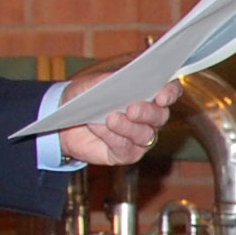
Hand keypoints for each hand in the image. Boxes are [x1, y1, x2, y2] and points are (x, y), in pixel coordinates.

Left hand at [55, 66, 176, 167]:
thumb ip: (110, 80)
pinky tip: (97, 127)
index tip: (161, 95)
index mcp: (148, 93)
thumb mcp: (93, 82)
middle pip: (160, 116)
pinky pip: (125, 148)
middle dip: (147, 112)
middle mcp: (150, 117)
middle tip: (132, 109)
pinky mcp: (126, 154)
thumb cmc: (84, 96)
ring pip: (144, 135)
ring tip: (110, 119)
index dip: (170, 93)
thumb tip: (124, 82)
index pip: (170, 91)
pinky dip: (111, 137)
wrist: (64, 119)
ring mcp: (140, 137)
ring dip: (127, 127)